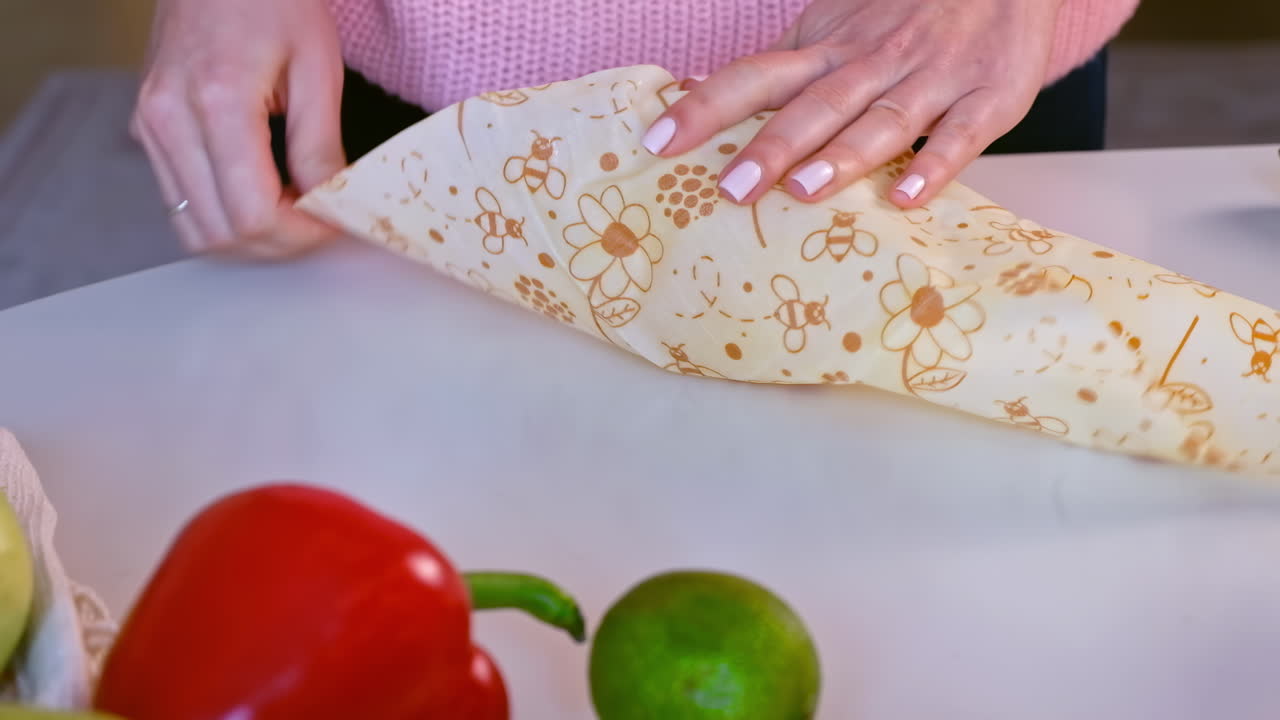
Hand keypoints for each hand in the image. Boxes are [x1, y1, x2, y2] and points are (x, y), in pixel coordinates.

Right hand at [131, 0, 346, 258]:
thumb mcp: (318, 65)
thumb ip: (321, 144)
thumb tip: (330, 205)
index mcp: (218, 101)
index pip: (254, 214)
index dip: (300, 236)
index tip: (332, 225)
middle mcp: (170, 119)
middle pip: (221, 233)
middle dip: (278, 244)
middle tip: (318, 224)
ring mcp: (150, 125)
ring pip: (193, 229)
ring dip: (248, 239)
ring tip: (290, 212)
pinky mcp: (146, 128)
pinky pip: (178, 202)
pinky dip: (221, 217)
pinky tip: (260, 196)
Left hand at [642, 0, 1062, 207]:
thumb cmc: (908, 10)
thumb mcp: (836, 25)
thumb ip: (783, 68)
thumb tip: (700, 101)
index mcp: (829, 49)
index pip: (756, 75)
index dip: (706, 108)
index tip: (658, 143)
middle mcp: (874, 62)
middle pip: (815, 104)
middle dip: (771, 145)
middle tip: (731, 188)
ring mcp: (932, 79)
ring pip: (882, 119)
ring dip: (843, 155)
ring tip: (804, 190)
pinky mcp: (987, 98)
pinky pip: (959, 136)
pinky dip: (935, 166)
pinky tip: (906, 198)